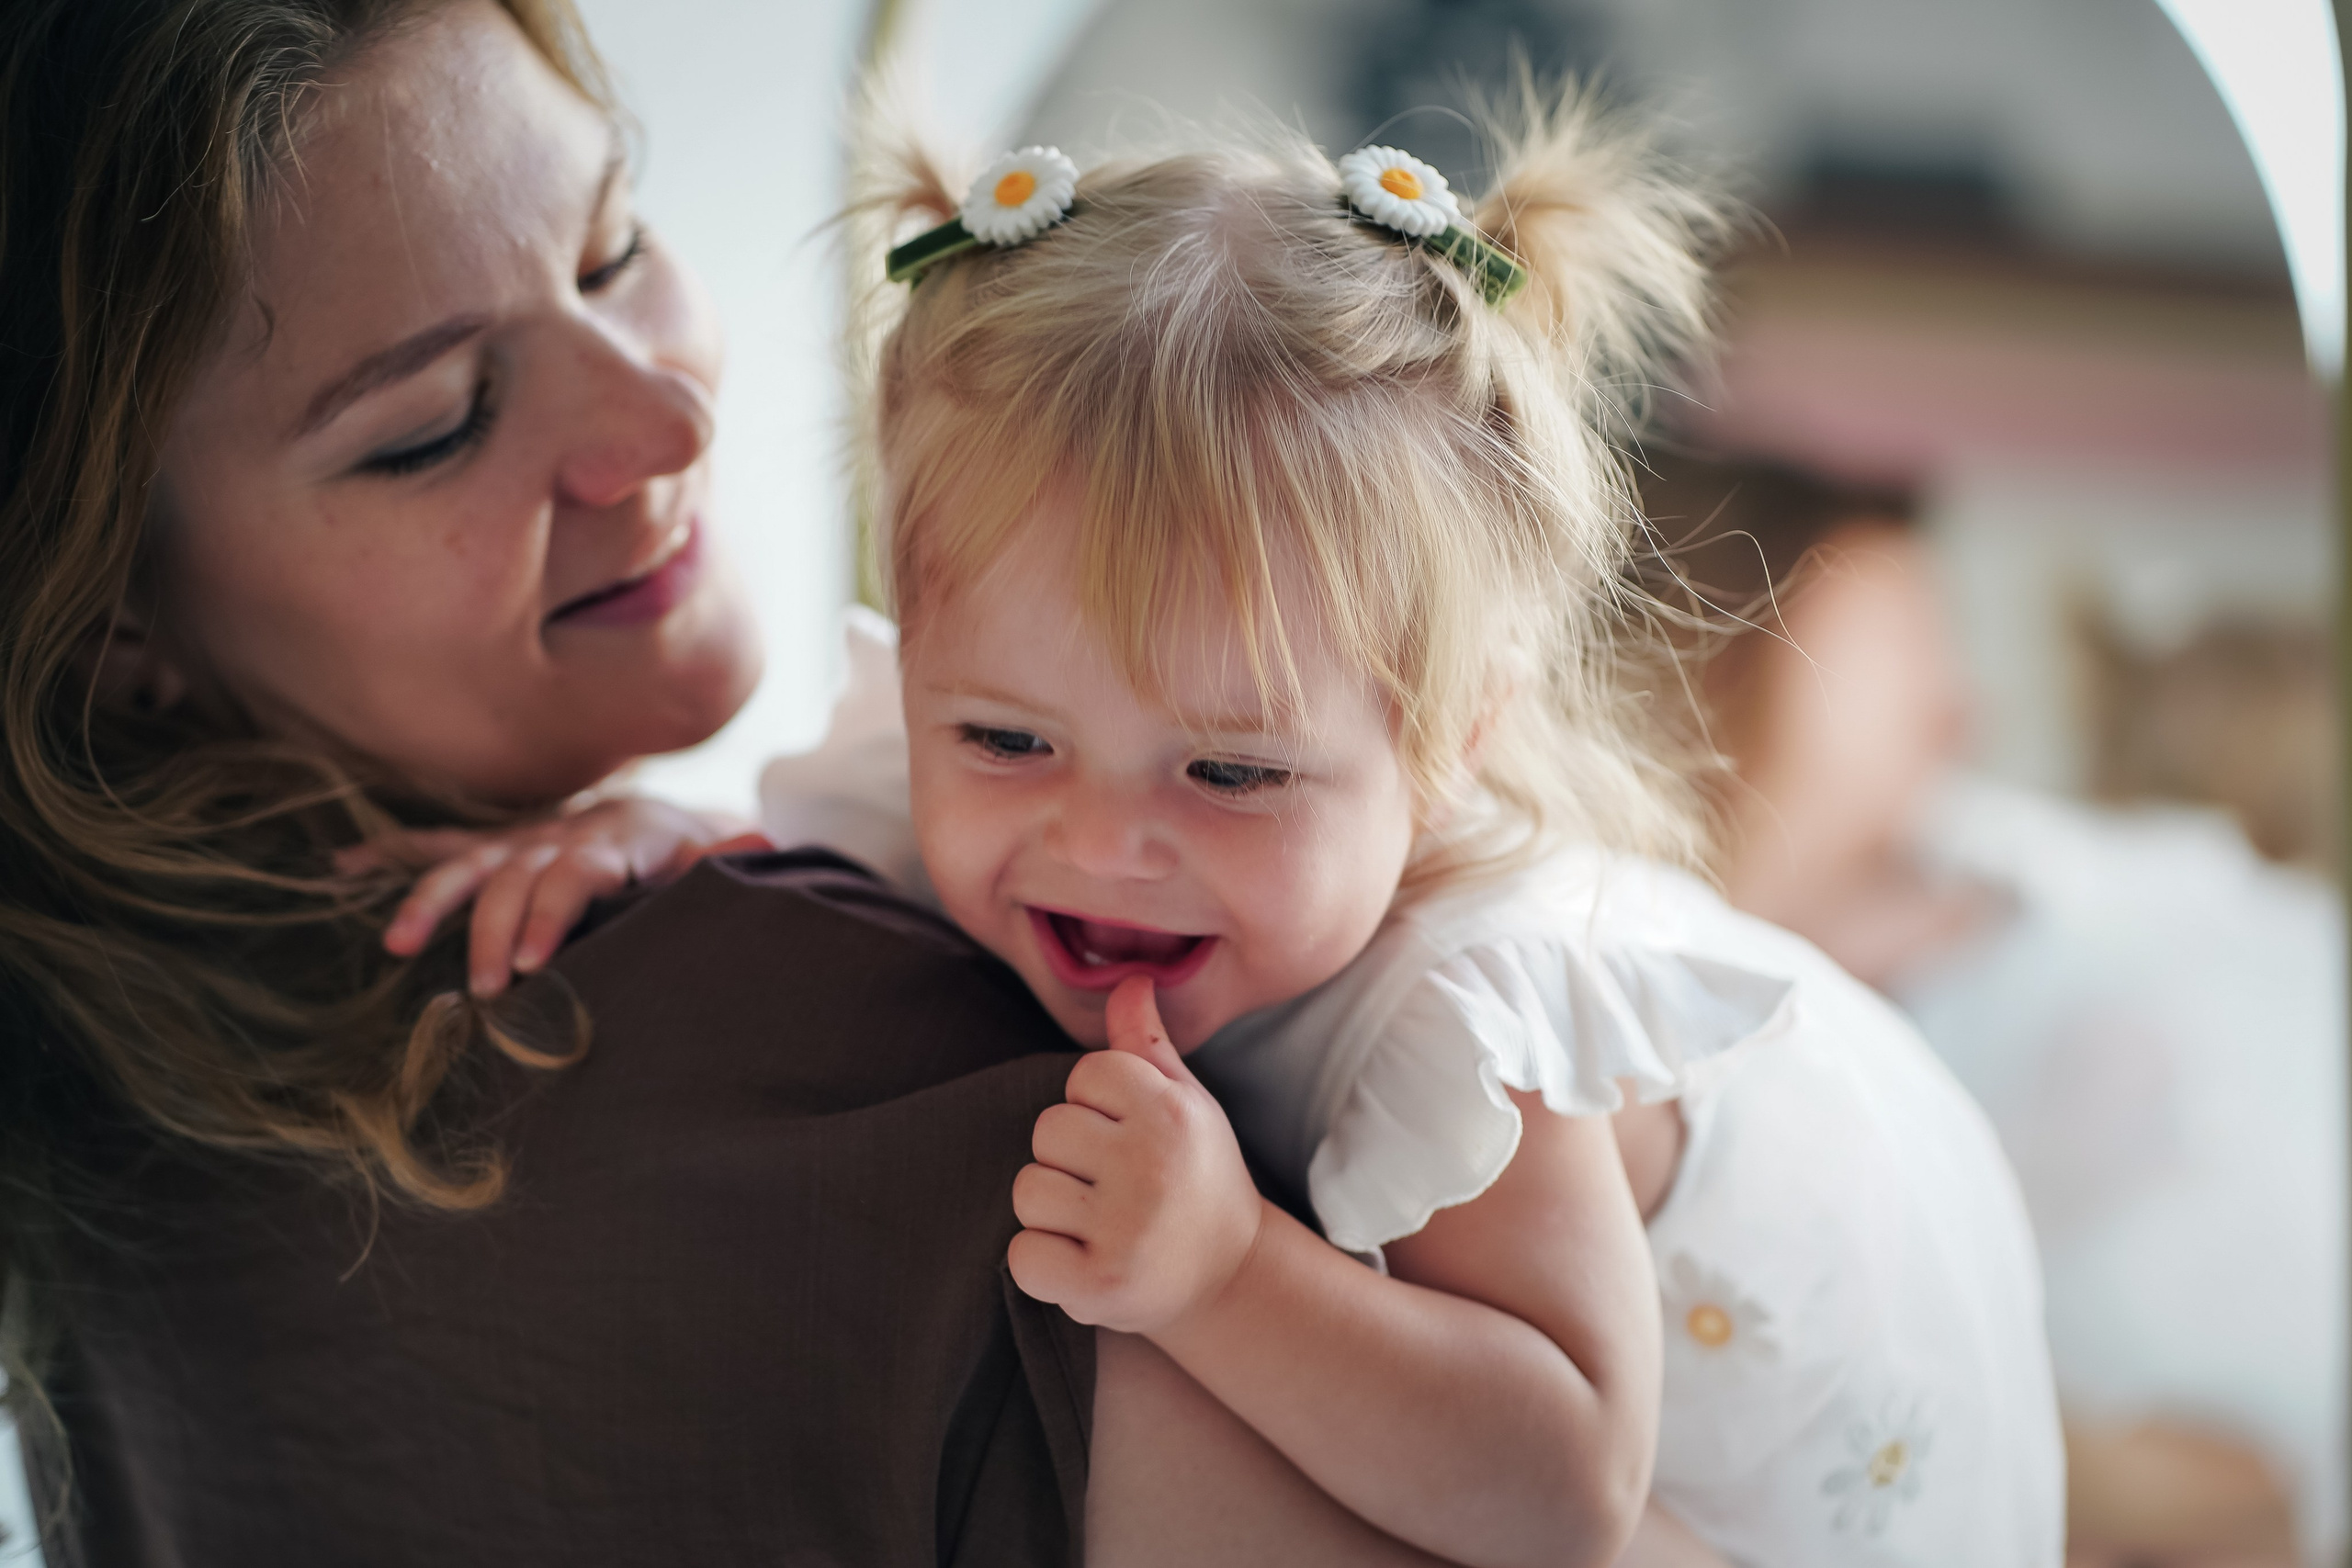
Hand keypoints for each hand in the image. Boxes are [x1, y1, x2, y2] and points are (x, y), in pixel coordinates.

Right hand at [339, 799, 766, 995]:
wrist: (662, 821)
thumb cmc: (686, 862)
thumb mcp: (708, 866)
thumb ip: (721, 863)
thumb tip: (753, 848)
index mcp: (613, 844)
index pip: (573, 877)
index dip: (549, 915)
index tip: (532, 965)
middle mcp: (560, 837)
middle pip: (515, 879)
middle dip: (493, 932)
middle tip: (486, 990)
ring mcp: (520, 840)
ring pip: (467, 863)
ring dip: (429, 901)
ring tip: (397, 945)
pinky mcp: (495, 845)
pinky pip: (436, 845)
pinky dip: (388, 853)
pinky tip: (340, 866)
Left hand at [1007, 976, 1265, 1335]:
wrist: (1231, 1276)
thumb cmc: (1197, 1176)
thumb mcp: (1187, 1104)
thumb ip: (1146, 1044)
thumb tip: (1128, 978)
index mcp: (1170, 1112)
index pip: (1084, 1076)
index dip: (1097, 1108)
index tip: (1129, 1139)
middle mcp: (1150, 1166)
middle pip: (1047, 1130)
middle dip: (1069, 1158)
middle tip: (1113, 1187)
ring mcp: (1124, 1229)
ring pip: (1028, 1190)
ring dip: (1052, 1211)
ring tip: (1099, 1223)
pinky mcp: (1099, 1285)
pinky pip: (1023, 1255)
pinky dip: (1042, 1263)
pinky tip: (1083, 1261)